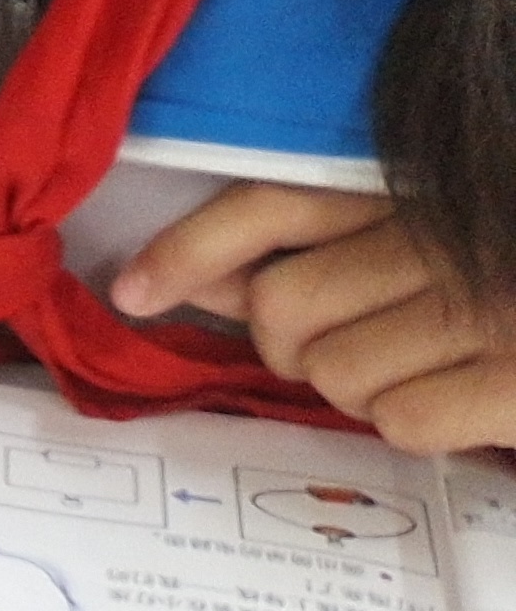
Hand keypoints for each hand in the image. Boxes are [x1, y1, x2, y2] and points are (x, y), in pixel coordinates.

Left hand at [112, 185, 515, 453]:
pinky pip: (399, 422)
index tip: (131, 292)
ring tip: (432, 368)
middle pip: (280, 308)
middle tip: (365, 345)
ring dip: (363, 390)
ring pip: (332, 374)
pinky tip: (468, 403)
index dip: (191, 249)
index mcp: (420, 185)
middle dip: (296, 346)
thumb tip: (194, 278)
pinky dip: (423, 425)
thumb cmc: (506, 278)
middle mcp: (447, 234)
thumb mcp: (424, 240)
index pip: (276, 201)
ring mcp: (489, 305)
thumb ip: (319, 246)